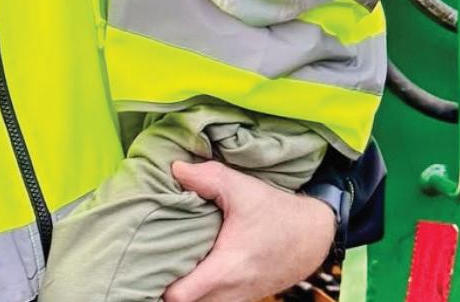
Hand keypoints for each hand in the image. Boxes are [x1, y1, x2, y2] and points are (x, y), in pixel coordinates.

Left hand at [161, 161, 334, 301]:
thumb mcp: (242, 188)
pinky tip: (189, 269)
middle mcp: (231, 291)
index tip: (146, 263)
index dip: (158, 284)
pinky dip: (199, 293)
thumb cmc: (276, 212)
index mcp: (226, 268)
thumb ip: (206, 177)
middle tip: (150, 262)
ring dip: (184, 291)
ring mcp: (238, 298)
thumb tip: (174, 169)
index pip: (180, 296)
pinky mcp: (243, 298)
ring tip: (166, 265)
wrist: (312, 235)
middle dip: (165, 288)